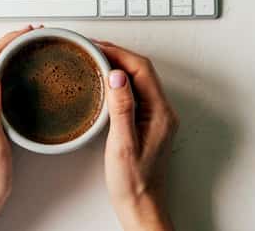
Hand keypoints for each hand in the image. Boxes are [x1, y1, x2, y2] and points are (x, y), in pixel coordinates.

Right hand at [95, 40, 178, 230]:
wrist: (142, 206)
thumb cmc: (134, 183)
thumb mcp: (122, 144)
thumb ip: (121, 108)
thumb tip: (117, 76)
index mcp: (160, 113)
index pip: (142, 69)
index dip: (119, 53)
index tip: (97, 46)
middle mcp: (162, 112)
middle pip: (142, 71)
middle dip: (117, 55)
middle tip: (92, 48)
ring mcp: (156, 118)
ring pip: (138, 81)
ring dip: (118, 67)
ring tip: (95, 60)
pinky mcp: (147, 125)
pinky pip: (135, 93)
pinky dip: (119, 83)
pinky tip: (105, 84)